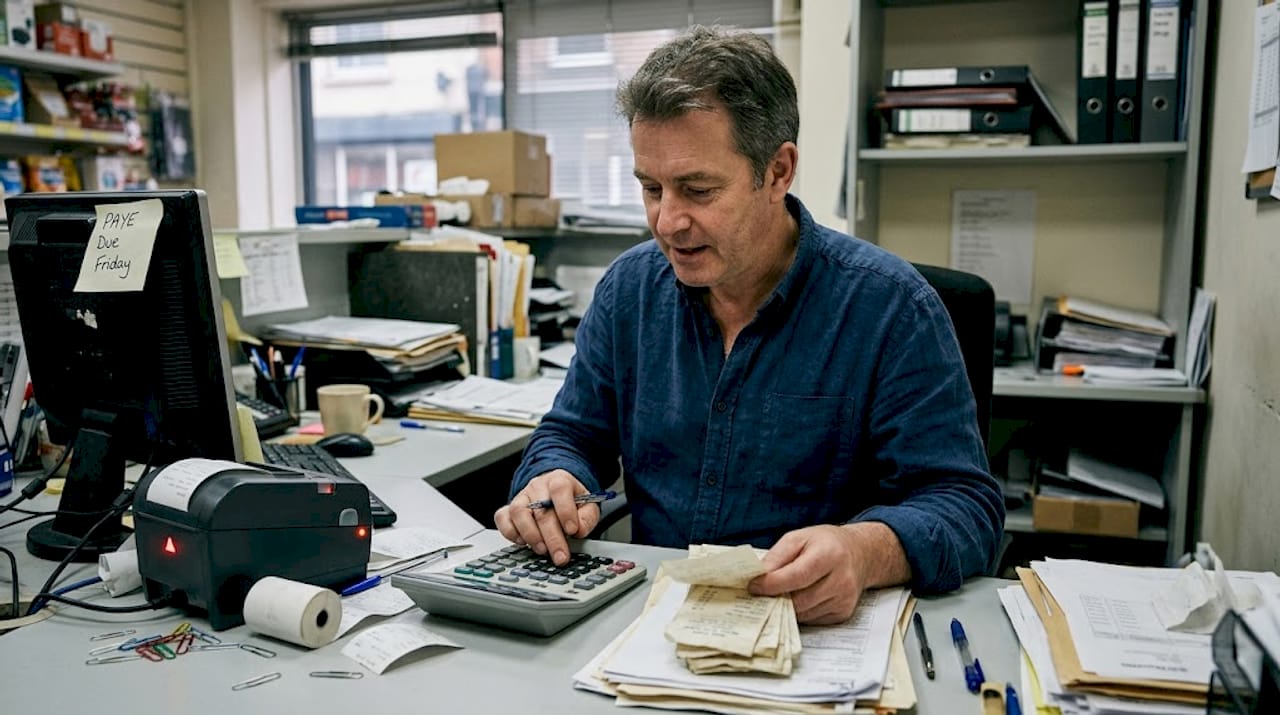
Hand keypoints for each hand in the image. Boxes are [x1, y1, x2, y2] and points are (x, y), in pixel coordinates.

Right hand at [493, 469, 600, 565]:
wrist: (556, 493)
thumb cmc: (571, 501)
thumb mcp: (588, 506)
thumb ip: (587, 518)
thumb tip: (578, 531)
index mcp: (559, 480)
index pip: (560, 489)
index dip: (566, 510)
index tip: (572, 531)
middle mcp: (538, 486)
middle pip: (540, 509)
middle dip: (552, 537)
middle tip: (560, 556)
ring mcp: (521, 497)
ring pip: (518, 512)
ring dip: (530, 535)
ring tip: (542, 550)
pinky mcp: (509, 509)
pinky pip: (502, 518)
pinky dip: (510, 532)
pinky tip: (523, 542)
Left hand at [747, 523, 910, 624]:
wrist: (860, 554)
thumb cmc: (826, 543)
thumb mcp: (799, 538)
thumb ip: (778, 556)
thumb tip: (758, 576)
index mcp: (829, 555)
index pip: (796, 576)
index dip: (772, 584)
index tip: (753, 586)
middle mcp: (841, 580)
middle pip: (799, 600)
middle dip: (776, 598)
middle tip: (760, 594)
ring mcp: (844, 599)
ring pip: (804, 613)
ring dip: (788, 607)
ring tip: (779, 594)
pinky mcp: (843, 613)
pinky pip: (813, 619)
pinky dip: (801, 612)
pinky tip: (799, 598)